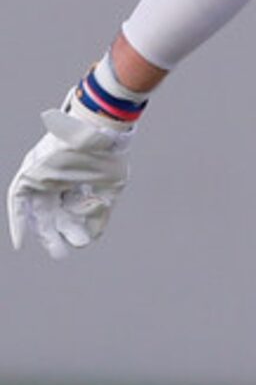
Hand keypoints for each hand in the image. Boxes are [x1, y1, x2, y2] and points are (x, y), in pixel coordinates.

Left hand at [9, 104, 136, 259]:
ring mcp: (42, 177)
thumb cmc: (108, 154)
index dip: (76, 226)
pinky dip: (18, 221)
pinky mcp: (30, 174)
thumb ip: (101, 211)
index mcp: (75, 179)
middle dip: (59, 234)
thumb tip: (94, 235)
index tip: (83, 240)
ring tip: (57, 251)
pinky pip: (17, 201)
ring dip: (43, 232)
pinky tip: (21, 242)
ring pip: (37, 211)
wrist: (100, 131)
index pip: (72, 208)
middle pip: (53, 213)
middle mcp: (56, 179)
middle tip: (63, 254)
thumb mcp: (110, 187)